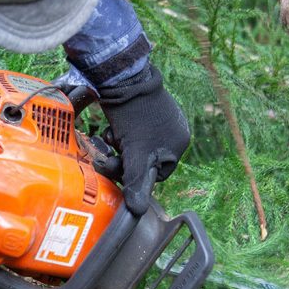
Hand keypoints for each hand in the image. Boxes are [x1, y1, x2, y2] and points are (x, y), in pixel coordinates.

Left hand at [98, 63, 189, 214]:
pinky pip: (135, 130)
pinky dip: (122, 132)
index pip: (156, 173)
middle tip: (110, 151)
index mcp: (178, 144)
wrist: (123, 78)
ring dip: (121, 146)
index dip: (136, 174)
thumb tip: (137, 211)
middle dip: (125, 158)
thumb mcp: (135, 153)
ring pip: (137, 146)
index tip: (121, 167)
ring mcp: (162, 118)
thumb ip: (137, 182)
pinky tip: (113, 127)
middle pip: (145, 159)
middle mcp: (175, 131)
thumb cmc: (133, 117)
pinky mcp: (148, 108)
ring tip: (111, 136)